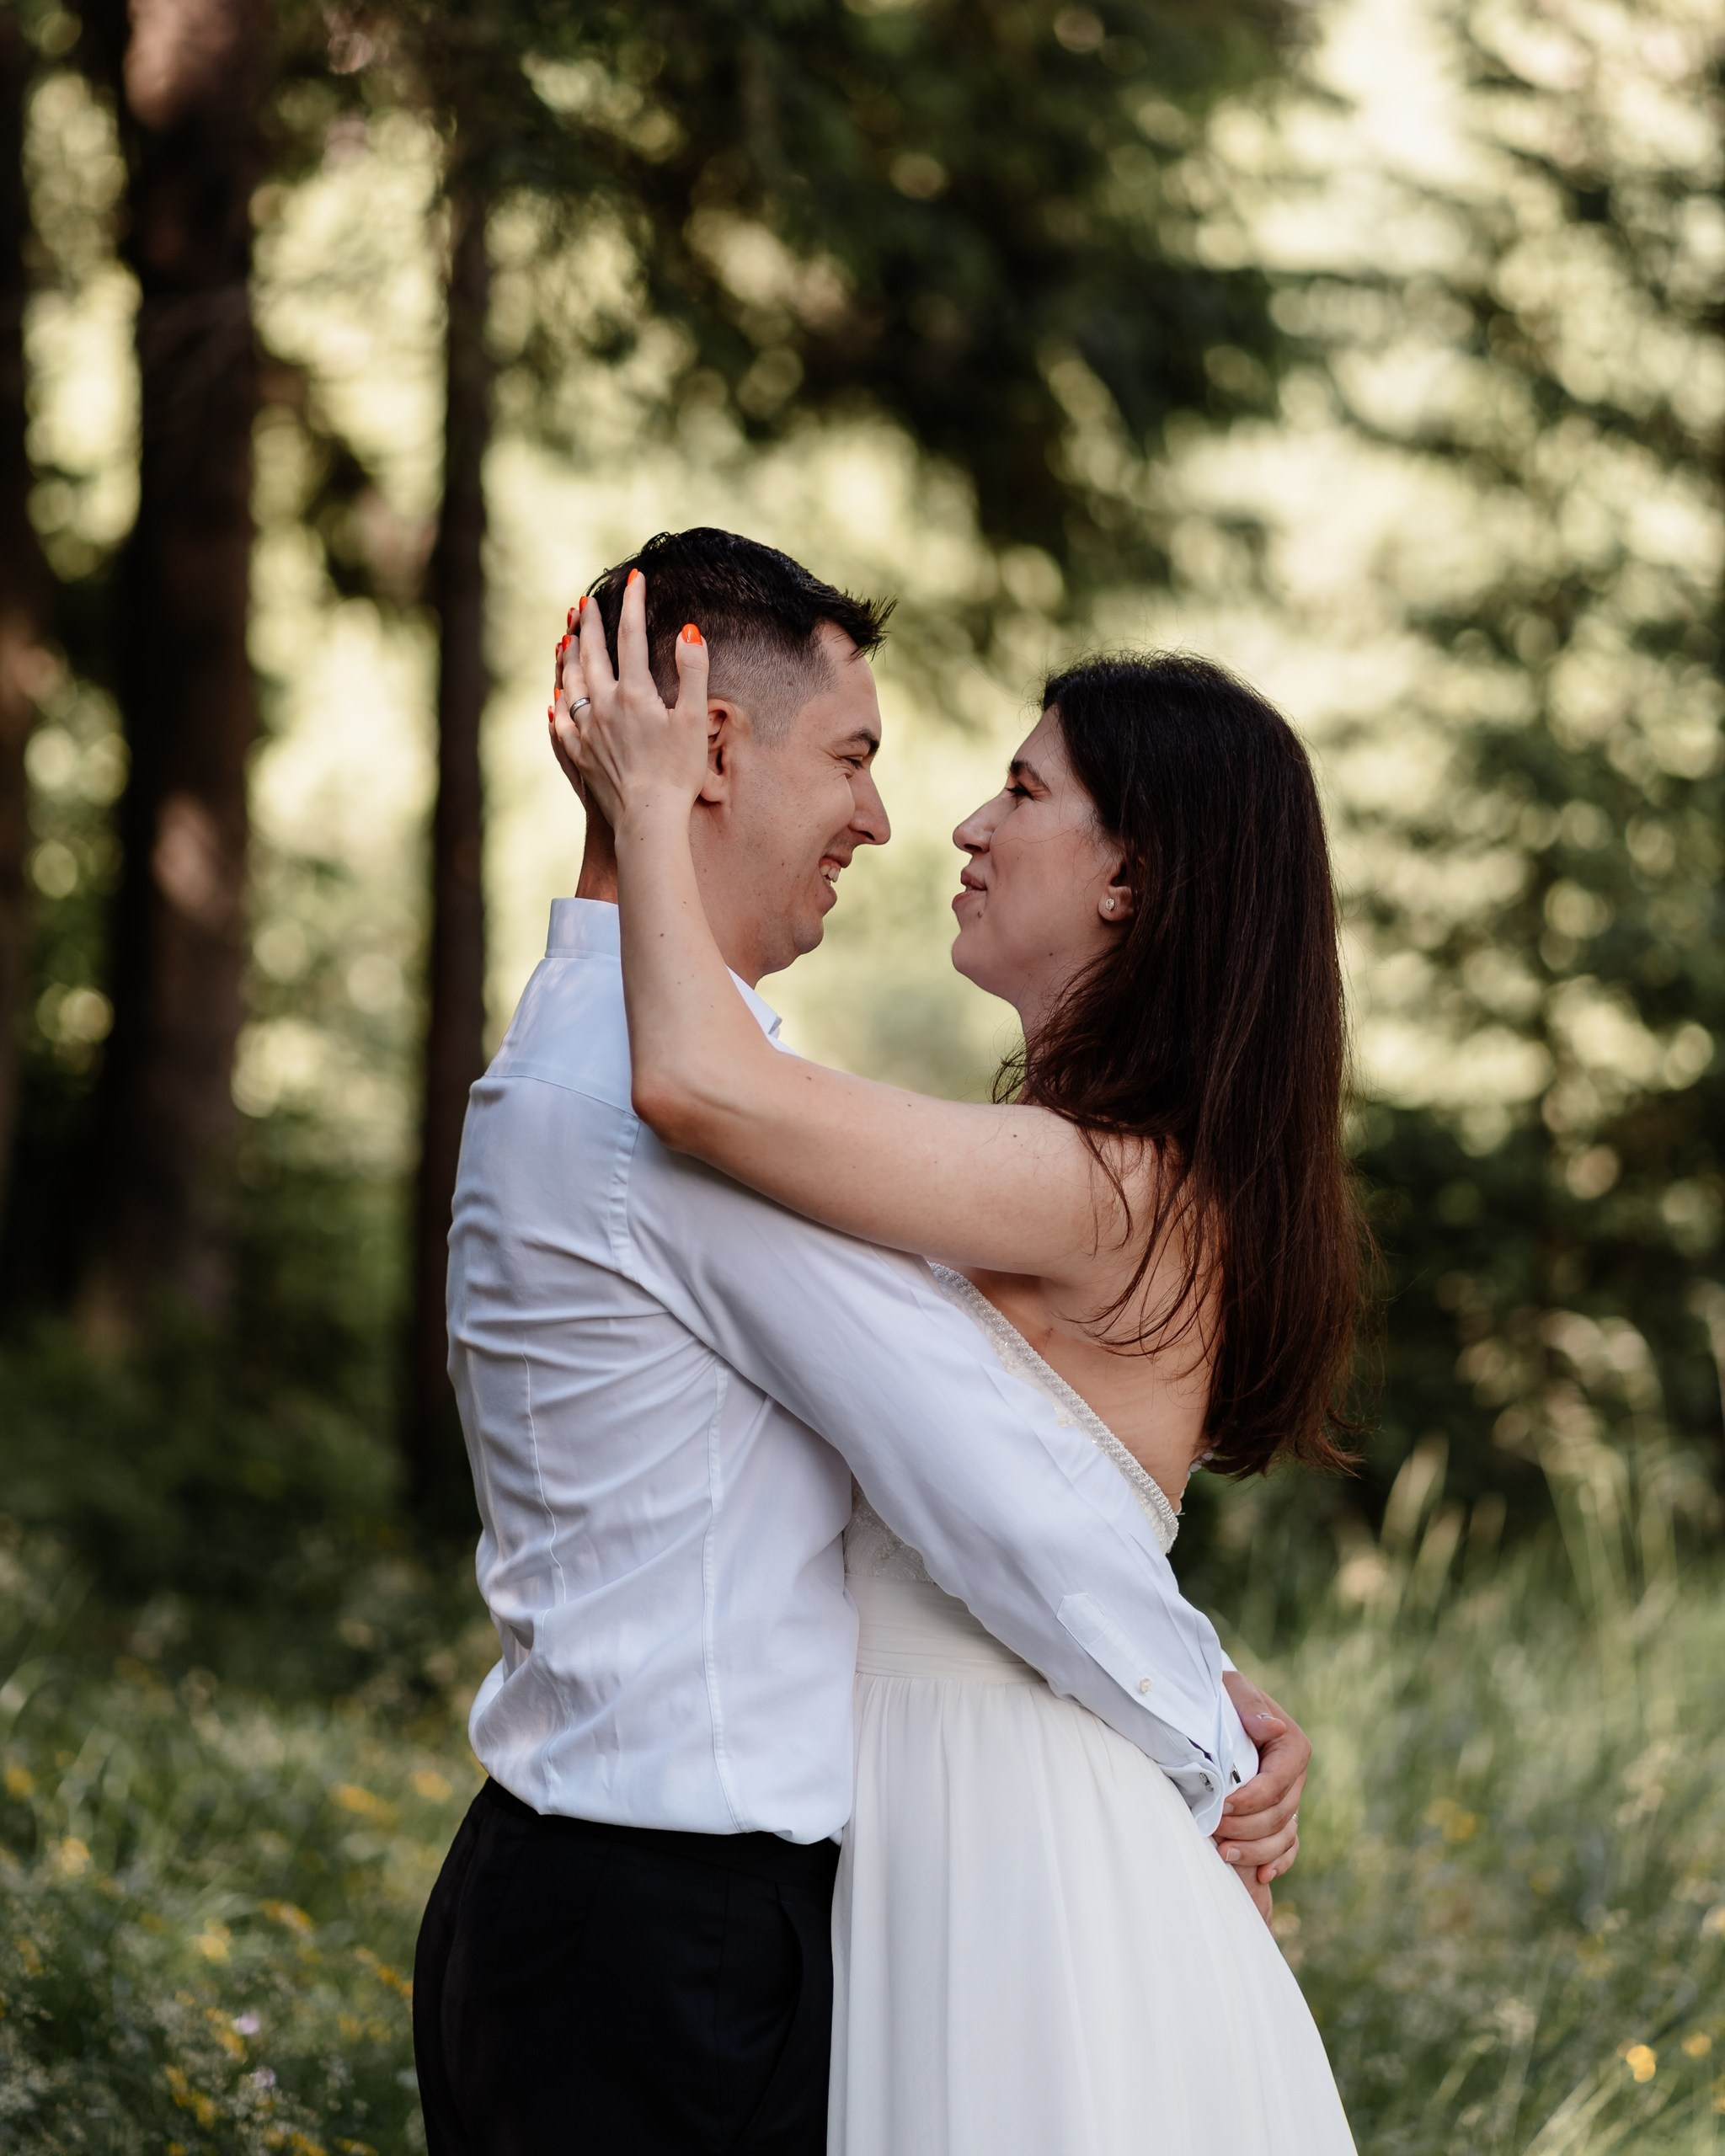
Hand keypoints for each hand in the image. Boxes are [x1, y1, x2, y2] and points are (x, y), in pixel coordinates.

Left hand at [548, 572, 710, 832]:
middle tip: (585, 601)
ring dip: (568, 654)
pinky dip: (559, 701)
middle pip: (592, 652)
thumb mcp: (695, 719)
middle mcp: (603, 705)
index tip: (634, 578)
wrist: (648, 819)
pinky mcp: (578, 754)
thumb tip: (688, 630)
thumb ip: (693, 672)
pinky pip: (561, 721)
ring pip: (571, 681)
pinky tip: (556, 696)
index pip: (632, 635)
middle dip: (589, 622)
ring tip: (564, 637)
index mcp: (634, 692)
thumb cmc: (678, 772)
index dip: (633, 603)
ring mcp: (586, 729)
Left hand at [1213, 1669, 1308, 1888]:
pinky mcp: (1280, 1816)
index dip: (1250, 1800)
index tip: (1221, 1805)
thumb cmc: (1223, 1696)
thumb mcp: (1233, 1689)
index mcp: (1292, 1747)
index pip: (1276, 1783)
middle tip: (1212, 1829)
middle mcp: (1295, 1777)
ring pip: (1283, 1836)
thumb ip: (1251, 1707)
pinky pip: (1288, 1847)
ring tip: (1224, 1856)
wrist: (1217, 1708)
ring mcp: (1290, 1800)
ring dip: (1256, 1851)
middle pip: (1279, 1814)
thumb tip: (1272, 1729)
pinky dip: (1277, 1862)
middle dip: (1246, 1827)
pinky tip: (1260, 1875)